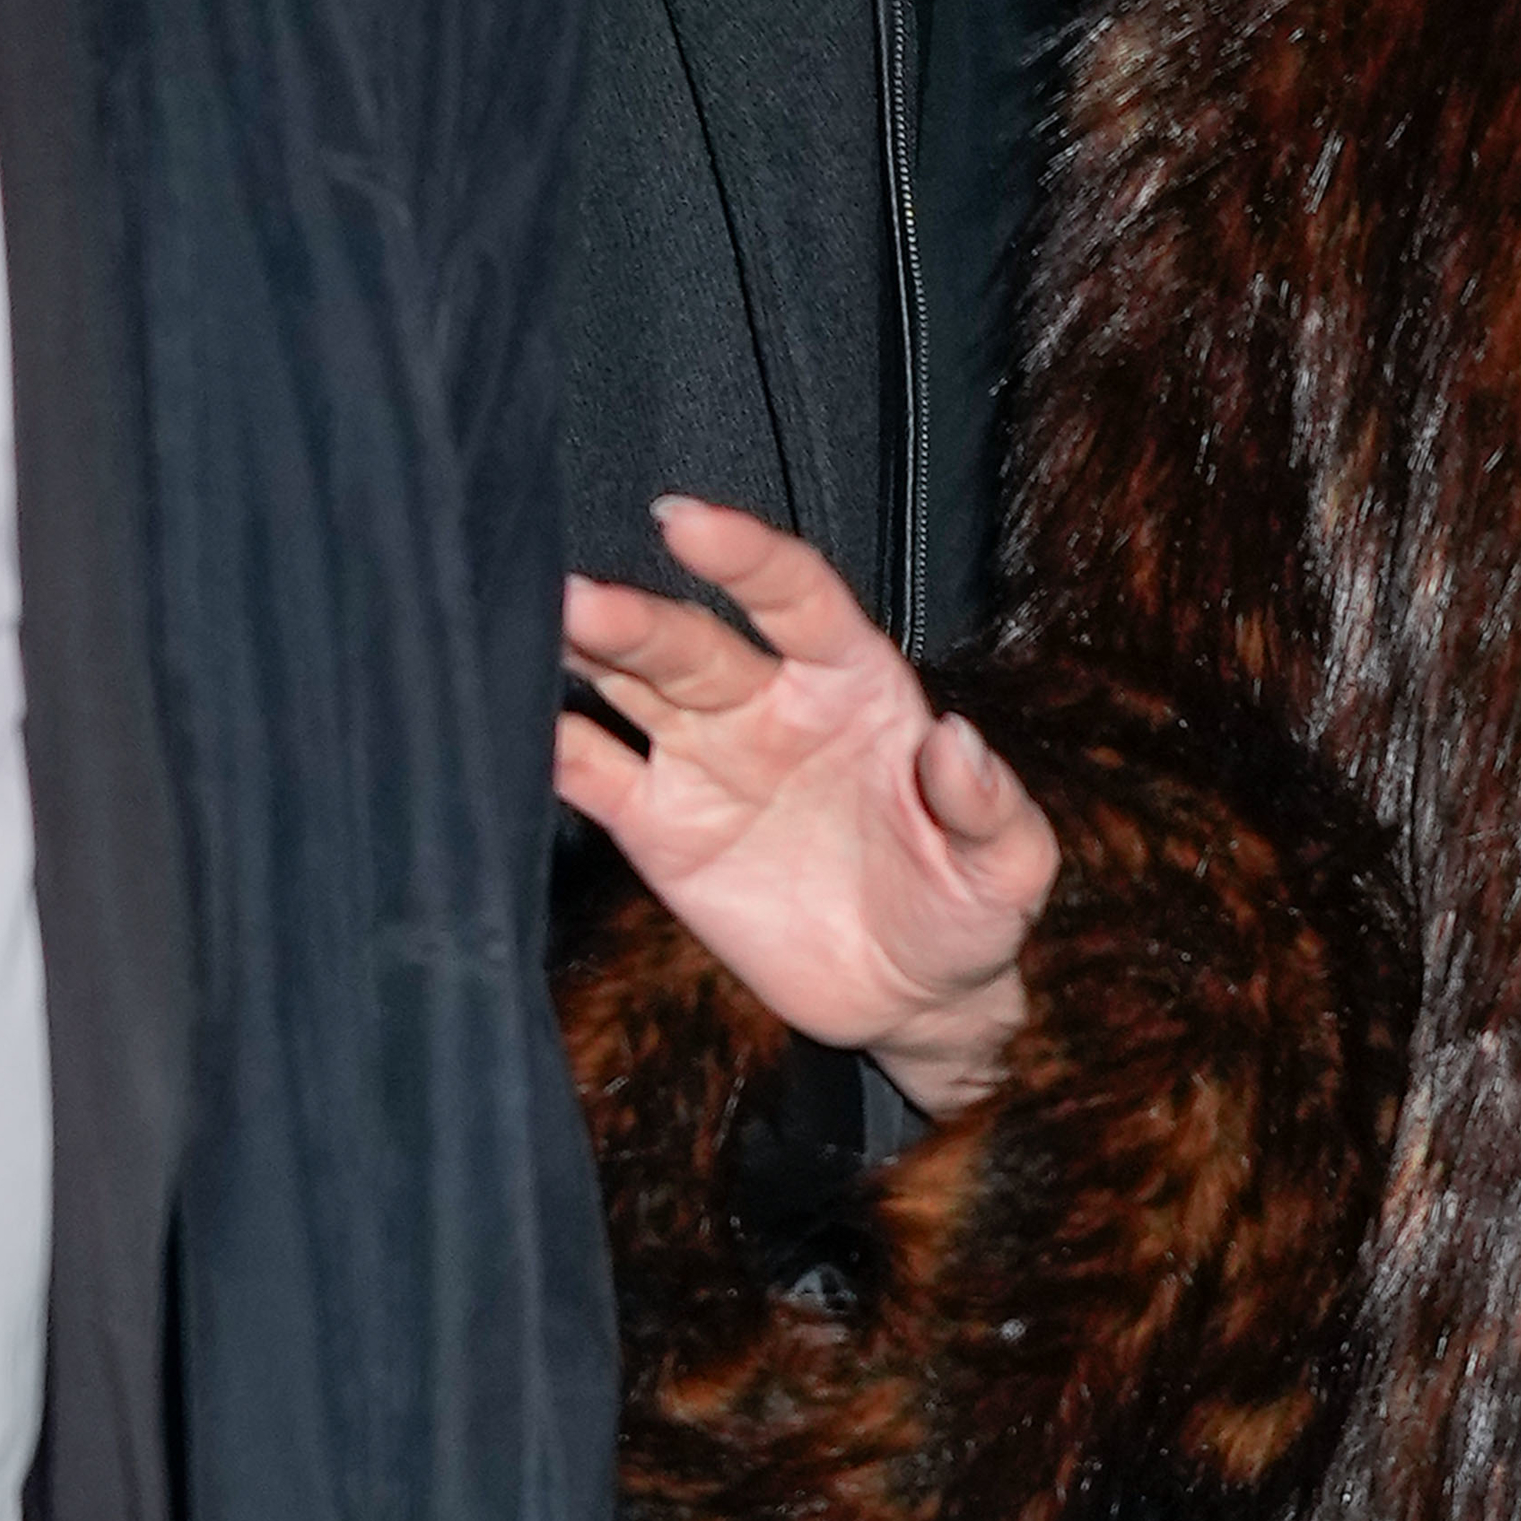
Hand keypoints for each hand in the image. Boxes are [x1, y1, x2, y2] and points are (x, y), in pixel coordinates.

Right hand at [558, 496, 1055, 1114]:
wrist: (911, 997)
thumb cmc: (968, 909)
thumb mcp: (1009, 865)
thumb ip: (987, 806)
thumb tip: (959, 742)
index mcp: (856, 686)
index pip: (798, 599)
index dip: (747, 558)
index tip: (691, 523)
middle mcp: (770, 704)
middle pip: (693, 643)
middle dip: (635, 618)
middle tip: (576, 598)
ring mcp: (708, 760)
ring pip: (630, 686)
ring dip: (582, 655)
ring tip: (531, 627)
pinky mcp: (661, 828)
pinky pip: (593, 774)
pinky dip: (548, 746)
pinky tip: (511, 723)